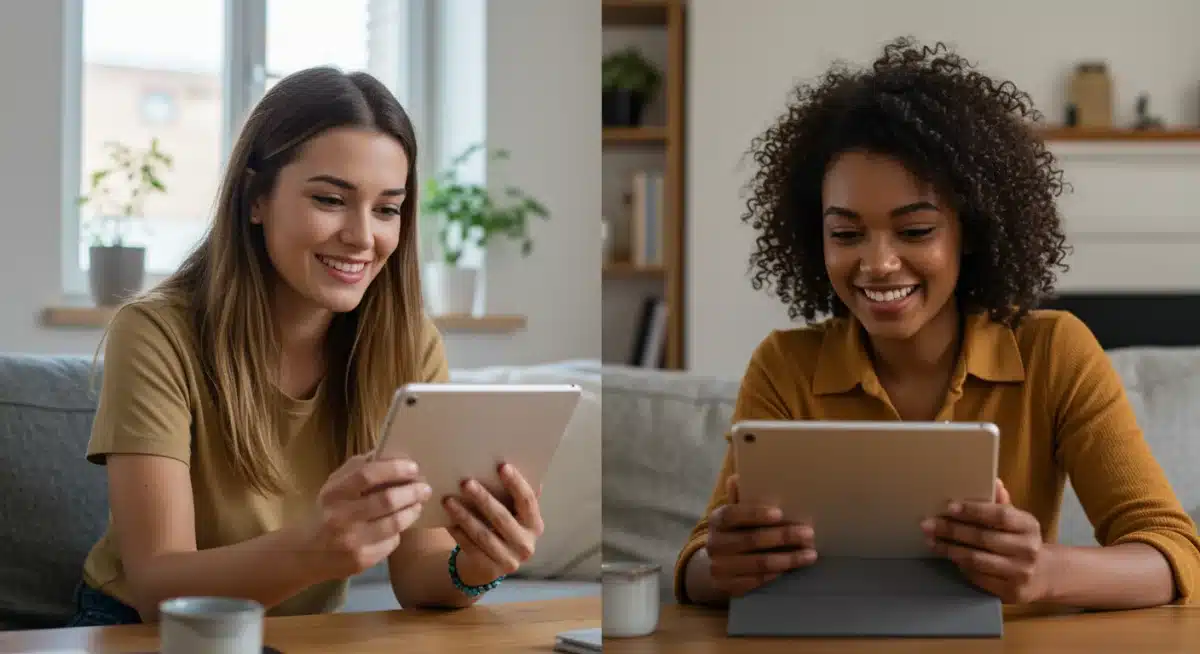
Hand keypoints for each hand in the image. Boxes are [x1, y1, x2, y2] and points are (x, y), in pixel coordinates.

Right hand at [301, 454, 430, 580]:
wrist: (306, 552)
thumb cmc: (328, 510)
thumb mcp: (335, 485)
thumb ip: (360, 468)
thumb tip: (395, 456)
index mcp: (334, 493)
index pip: (367, 475)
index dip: (394, 468)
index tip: (413, 467)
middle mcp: (341, 517)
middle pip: (387, 500)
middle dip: (412, 491)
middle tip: (425, 488)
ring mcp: (351, 541)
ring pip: (394, 524)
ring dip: (412, 511)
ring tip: (418, 504)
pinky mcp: (361, 561)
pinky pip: (391, 542)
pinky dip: (399, 532)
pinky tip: (400, 525)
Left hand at [443, 463, 544, 586]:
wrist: (490, 564)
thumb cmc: (502, 527)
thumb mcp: (512, 513)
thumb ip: (514, 495)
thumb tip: (510, 461)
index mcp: (535, 524)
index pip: (528, 501)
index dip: (516, 483)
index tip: (501, 466)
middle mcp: (526, 544)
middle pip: (502, 518)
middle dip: (483, 498)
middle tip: (465, 482)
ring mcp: (509, 560)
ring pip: (483, 535)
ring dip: (464, 515)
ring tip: (448, 500)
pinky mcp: (489, 570)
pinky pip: (471, 548)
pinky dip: (458, 533)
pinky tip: (447, 520)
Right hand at [704, 474, 815, 597]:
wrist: (714, 565)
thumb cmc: (734, 532)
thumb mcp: (735, 513)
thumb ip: (740, 498)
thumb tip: (738, 478)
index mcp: (717, 520)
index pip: (733, 514)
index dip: (755, 514)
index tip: (779, 513)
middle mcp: (714, 544)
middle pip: (751, 540)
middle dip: (783, 537)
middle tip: (809, 534)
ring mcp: (719, 567)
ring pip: (758, 564)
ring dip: (787, 559)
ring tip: (810, 554)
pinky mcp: (727, 587)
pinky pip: (756, 581)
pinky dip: (776, 575)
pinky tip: (791, 568)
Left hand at [922, 479, 1053, 603]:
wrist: (1045, 575)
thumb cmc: (1021, 541)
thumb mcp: (1017, 521)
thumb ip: (1002, 504)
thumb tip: (993, 481)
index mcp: (1029, 526)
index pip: (1000, 515)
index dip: (973, 510)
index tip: (948, 506)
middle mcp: (1027, 549)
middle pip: (983, 537)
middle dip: (952, 530)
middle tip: (927, 524)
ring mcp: (1020, 573)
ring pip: (977, 560)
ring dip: (950, 549)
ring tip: (931, 541)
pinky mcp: (1011, 592)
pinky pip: (978, 577)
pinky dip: (960, 566)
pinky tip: (948, 557)